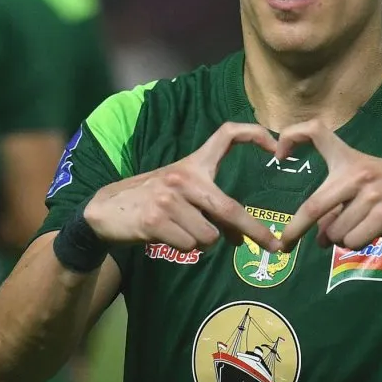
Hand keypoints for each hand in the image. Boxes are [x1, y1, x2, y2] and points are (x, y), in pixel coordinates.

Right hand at [83, 122, 281, 253]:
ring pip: (209, 237)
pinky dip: (183, 247)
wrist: (105, 209)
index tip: (276, 146)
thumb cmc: (150, 199)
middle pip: (229, 208)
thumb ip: (210, 208)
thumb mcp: (180, 193)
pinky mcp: (155, 221)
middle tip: (274, 246)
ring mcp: (168, 199)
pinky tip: (167, 236)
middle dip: (254, 231)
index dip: (254, 134)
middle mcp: (183, 178)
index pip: (226, 135)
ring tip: (181, 231)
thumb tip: (238, 238)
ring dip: (202, 243)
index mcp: (192, 164)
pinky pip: (188, 246)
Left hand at [276, 120, 381, 251]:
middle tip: (283, 244)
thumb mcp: (366, 181)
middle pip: (314, 206)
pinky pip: (353, 241)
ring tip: (357, 228)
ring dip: (340, 239)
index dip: (291, 138)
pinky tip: (370, 234)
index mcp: (349, 158)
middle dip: (295, 229)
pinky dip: (356, 244)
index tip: (277, 155)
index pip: (316, 131)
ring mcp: (371, 194)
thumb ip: (338, 201)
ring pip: (336, 232)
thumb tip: (318, 236)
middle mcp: (357, 173)